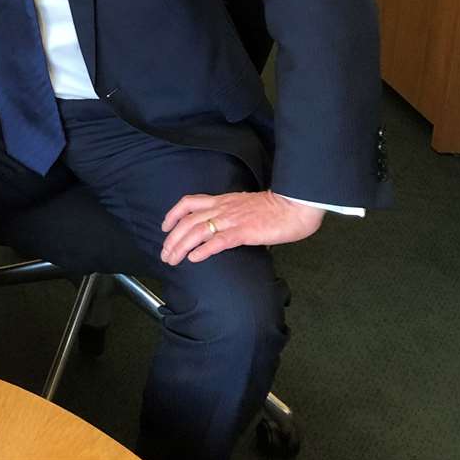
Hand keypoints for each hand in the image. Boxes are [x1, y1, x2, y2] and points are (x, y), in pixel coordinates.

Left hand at [159, 190, 323, 265]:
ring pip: (197, 231)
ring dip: (181, 246)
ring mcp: (232, 220)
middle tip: (165, 254)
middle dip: (172, 238)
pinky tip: (194, 259)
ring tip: (172, 259)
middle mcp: (222, 208)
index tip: (164, 227)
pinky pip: (218, 241)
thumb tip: (226, 228)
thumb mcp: (246, 206)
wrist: (296, 205)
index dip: (173, 214)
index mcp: (222, 200)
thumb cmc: (277, 208)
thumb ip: (233, 214)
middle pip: (187, 221)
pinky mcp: (243, 232)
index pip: (189, 203)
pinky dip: (203, 250)